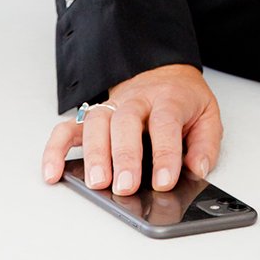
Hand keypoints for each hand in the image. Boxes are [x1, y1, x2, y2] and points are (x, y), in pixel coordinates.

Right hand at [40, 62, 222, 194]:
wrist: (162, 73)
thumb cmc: (182, 101)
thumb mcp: (207, 115)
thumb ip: (205, 144)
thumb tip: (197, 169)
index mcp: (168, 99)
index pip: (165, 124)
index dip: (165, 154)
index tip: (164, 181)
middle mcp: (136, 101)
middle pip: (126, 122)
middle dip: (124, 155)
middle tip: (125, 186)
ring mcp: (111, 108)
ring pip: (97, 124)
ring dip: (94, 154)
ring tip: (97, 183)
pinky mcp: (92, 118)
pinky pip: (68, 129)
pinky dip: (57, 149)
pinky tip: (53, 172)